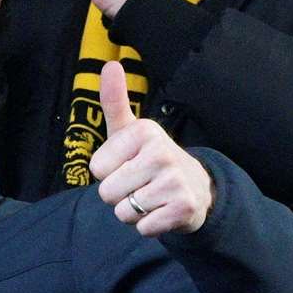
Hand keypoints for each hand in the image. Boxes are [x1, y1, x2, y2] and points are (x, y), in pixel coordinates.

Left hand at [91, 61, 211, 235]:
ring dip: (132, 211)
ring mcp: (175, 181)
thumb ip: (114, 101)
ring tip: (151, 196)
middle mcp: (162, 152)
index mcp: (145, 131)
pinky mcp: (183, 208)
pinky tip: (162, 210)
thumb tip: (110, 65)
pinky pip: (142, 228)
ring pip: (123, 212)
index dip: (108, 171)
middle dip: (118, 195)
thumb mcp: (130, 130)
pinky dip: (147, 225)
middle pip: (106, 192)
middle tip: (140, 183)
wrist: (195, 188)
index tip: (129, 163)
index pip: (97, 168)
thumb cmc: (150, 158)